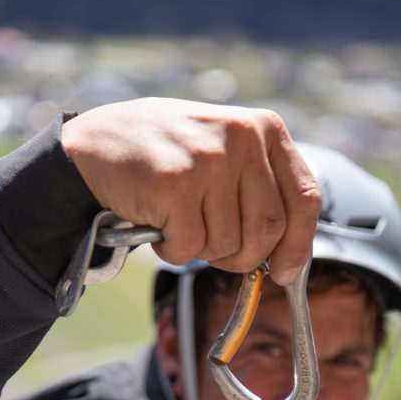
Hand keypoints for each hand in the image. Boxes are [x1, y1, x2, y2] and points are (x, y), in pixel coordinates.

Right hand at [61, 97, 320, 284]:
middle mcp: (242, 137)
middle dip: (244, 256)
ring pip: (228, 243)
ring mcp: (208, 159)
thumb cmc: (167, 158)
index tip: (284, 271)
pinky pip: (190, 247)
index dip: (298, 245)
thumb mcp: (224, 153)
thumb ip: (259, 190)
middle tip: (216, 251)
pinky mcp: (175, 184)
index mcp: (264, 128)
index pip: (305, 198)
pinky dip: (173, 250)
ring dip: (201, 249)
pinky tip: (158, 222)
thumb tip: (288, 259)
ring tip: (178, 220)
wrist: (95, 145)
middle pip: (269, 230)